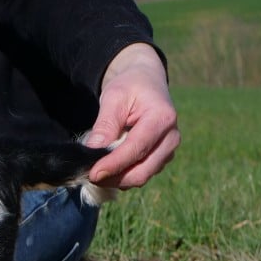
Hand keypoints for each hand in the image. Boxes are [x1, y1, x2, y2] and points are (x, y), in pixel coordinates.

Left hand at [86, 43, 178, 188]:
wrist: (147, 82)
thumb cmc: (130, 86)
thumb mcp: (114, 97)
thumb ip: (105, 124)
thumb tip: (92, 150)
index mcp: (162, 118)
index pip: (136, 149)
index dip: (114, 165)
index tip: (93, 174)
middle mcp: (171, 138)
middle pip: (142, 171)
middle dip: (114, 178)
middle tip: (88, 175)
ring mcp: (168, 150)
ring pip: (141, 176)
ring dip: (116, 178)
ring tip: (95, 168)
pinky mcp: (162, 157)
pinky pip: (141, 173)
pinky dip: (122, 175)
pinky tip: (107, 166)